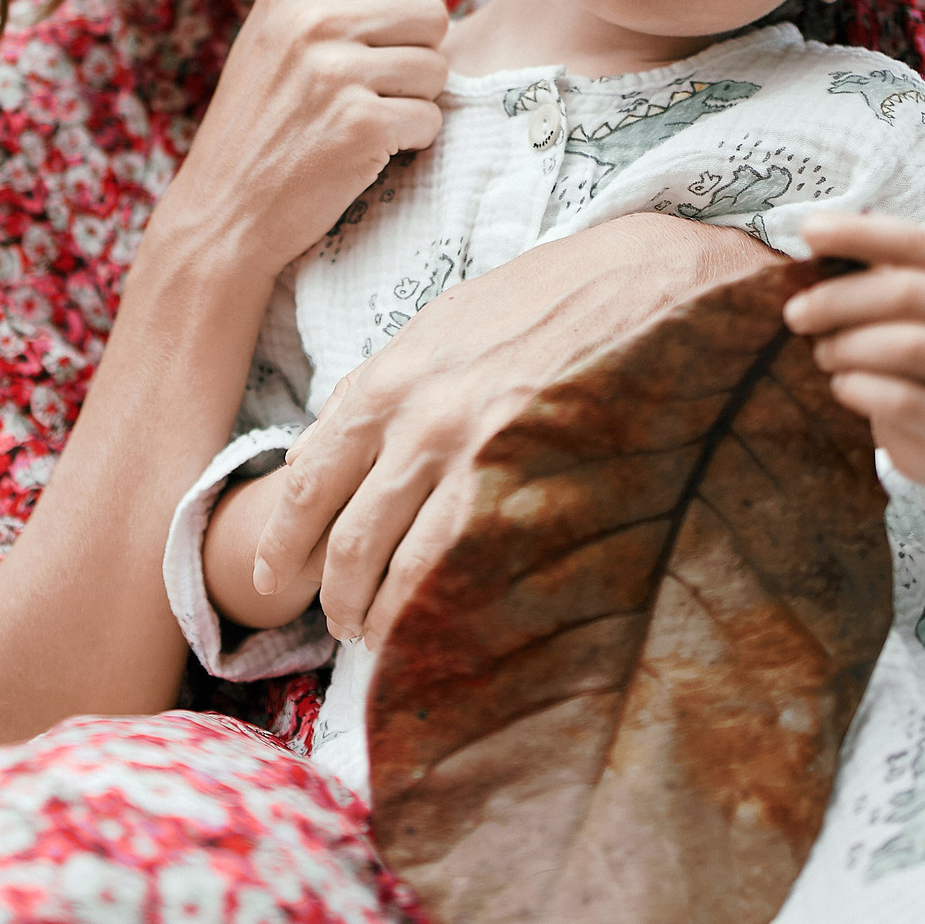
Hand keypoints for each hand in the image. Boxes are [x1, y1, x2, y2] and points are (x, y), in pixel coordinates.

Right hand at [156, 0, 449, 272]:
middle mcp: (311, 19)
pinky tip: (369, 151)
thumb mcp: (275, 38)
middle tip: (387, 90)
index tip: (399, 41)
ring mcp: (334, 72)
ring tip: (371, 120)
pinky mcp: (358, 125)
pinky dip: (413, 141)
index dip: (420, 3)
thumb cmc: (259, 126)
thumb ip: (336, 3)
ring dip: (418, 100)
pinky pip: (432, 119)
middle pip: (433, 13)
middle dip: (424, 54)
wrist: (222, 212)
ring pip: (439, 68)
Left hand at [250, 216, 780, 648]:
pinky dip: (436, 611)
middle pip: (344, 541)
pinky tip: (438, 628)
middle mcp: (416, 424)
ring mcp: (473, 462)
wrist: (648, 286)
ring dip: (379, 615)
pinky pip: (461, 573)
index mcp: (388, 381)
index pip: (308, 483)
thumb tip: (325, 450)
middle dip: (330, 594)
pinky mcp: (529, 491)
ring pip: (396, 569)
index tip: (276, 578)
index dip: (283, 544)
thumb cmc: (550, 299)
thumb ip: (384, 389)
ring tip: (381, 637)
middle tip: (333, 623)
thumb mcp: (447, 324)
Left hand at [783, 212, 924, 486]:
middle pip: (909, 293)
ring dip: (848, 347)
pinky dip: (859, 388)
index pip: (917, 242)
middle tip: (795, 314)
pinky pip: (904, 401)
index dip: (859, 233)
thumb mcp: (905, 309)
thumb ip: (871, 273)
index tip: (807, 231)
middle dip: (839, 299)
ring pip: (910, 347)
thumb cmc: (917, 355)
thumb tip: (813, 237)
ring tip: (823, 354)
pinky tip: (842, 386)